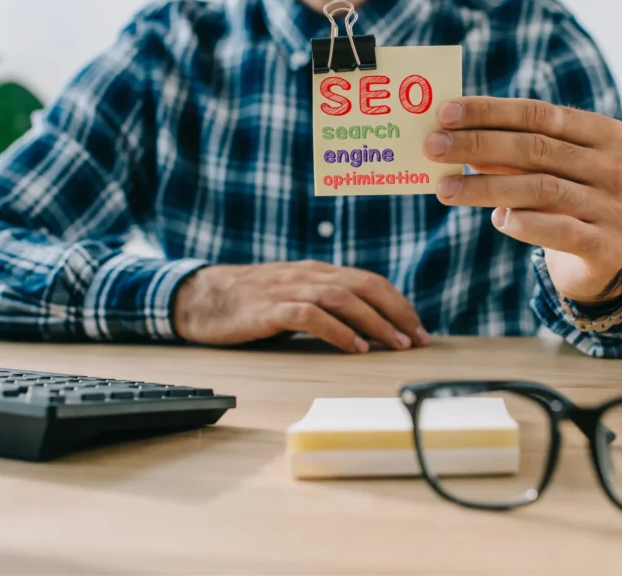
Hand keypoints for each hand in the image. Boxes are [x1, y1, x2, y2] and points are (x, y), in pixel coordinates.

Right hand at [171, 261, 429, 352]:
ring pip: (342, 299)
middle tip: (418, 339)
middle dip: (397, 312)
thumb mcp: (294, 297)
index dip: (398, 304)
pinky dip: (337, 331)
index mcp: (317, 273)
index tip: (419, 329)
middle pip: (364, 286)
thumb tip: (366, 328)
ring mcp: (288, 290)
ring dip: (374, 322)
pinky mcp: (269, 308)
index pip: (369, 282)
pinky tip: (355, 348)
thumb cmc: (251, 302)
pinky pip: (310, 316)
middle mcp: (308, 276)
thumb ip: (325, 305)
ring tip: (395, 344)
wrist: (201, 297)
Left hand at [423, 97, 621, 304]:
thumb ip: (510, 151)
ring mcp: (616, 208)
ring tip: (444, 189)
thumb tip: (451, 134)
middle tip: (433, 147)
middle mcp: (617, 167)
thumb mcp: (543, 170)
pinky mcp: (607, 246)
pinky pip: (560, 230)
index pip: (540, 114)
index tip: (444, 113)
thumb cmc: (564, 202)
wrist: (603, 260)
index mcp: (606, 134)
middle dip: (478, 145)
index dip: (490, 112)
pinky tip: (496, 220)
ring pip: (542, 189)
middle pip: (538, 148)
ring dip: (486, 187)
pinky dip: (524, 223)